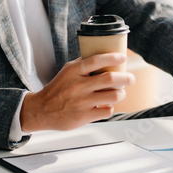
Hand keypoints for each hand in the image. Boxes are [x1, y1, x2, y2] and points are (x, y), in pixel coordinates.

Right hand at [19, 53, 134, 131]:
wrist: (41, 110)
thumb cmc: (58, 89)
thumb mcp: (67, 71)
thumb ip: (83, 64)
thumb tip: (104, 55)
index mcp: (74, 72)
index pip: (96, 60)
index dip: (112, 58)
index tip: (123, 57)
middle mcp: (78, 86)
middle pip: (109, 79)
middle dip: (126, 78)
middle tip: (131, 78)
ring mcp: (82, 102)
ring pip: (112, 96)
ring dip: (121, 94)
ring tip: (120, 93)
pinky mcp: (84, 116)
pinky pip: (107, 110)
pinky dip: (110, 107)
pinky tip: (106, 105)